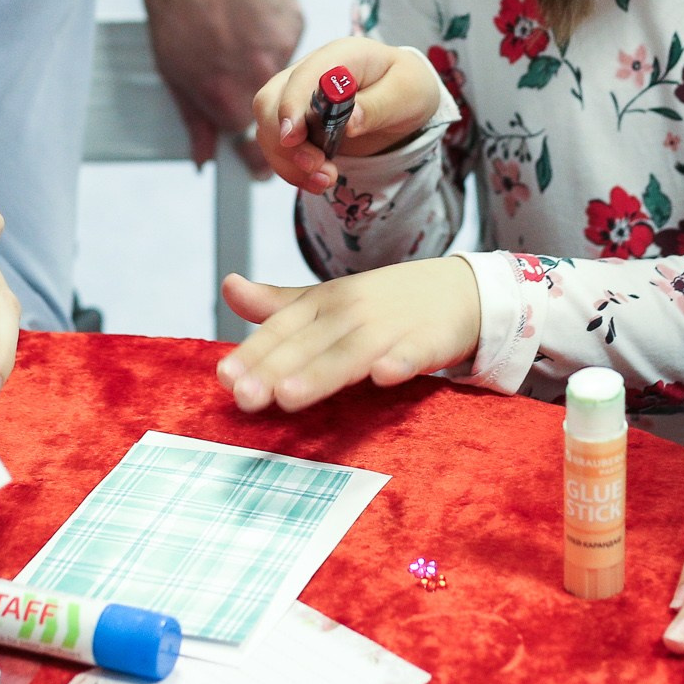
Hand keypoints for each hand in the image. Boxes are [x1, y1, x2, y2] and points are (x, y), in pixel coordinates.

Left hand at [141, 0, 302, 169]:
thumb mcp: (170, 66)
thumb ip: (193, 120)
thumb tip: (203, 159)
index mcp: (227, 98)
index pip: (256, 150)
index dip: (254, 153)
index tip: (256, 159)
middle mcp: (263, 80)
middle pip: (276, 115)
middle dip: (265, 109)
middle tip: (236, 78)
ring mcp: (284, 48)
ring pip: (284, 76)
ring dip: (262, 64)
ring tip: (234, 33)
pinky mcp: (296, 19)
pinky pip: (288, 42)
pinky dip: (270, 34)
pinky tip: (249, 12)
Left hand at [213, 258, 478, 410]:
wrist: (459, 290)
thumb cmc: (383, 303)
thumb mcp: (327, 299)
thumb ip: (277, 303)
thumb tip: (227, 286)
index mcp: (324, 302)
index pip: (282, 329)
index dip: (254, 353)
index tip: (225, 378)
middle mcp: (351, 311)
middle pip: (309, 345)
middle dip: (275, 370)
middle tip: (245, 397)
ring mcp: (391, 325)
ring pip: (351, 352)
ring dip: (321, 373)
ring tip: (289, 395)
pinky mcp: (429, 340)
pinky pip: (413, 354)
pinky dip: (400, 362)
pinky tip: (384, 376)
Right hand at [250, 36, 444, 189]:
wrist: (403, 99)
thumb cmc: (406, 87)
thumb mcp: (407, 94)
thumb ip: (378, 106)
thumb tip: (349, 123)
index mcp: (340, 56)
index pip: (302, 76)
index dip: (292, 105)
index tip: (292, 137)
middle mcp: (310, 73)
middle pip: (270, 101)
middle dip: (285, 141)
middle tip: (318, 167)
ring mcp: (298, 98)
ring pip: (267, 128)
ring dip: (289, 161)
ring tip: (325, 180)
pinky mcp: (296, 123)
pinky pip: (277, 147)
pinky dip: (292, 169)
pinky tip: (317, 180)